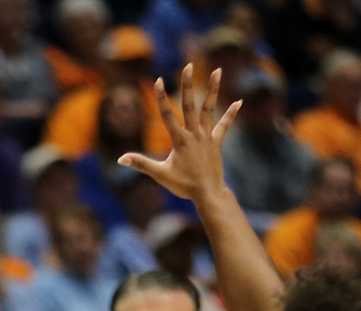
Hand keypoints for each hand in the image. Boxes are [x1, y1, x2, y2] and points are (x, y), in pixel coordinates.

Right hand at [118, 64, 239, 203]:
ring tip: (218, 70)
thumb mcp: (160, 174)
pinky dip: (231, 113)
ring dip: (213, 90)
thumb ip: (141, 163)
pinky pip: (224, 125)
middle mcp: (194, 135)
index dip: (161, 98)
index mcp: (179, 141)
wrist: (208, 194)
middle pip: (189, 106)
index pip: (167, 116)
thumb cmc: (183, 186)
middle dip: (188, 85)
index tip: (158, 80)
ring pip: (209, 110)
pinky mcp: (216, 143)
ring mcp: (207, 137)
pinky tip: (240, 101)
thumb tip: (120, 159)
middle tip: (188, 65)